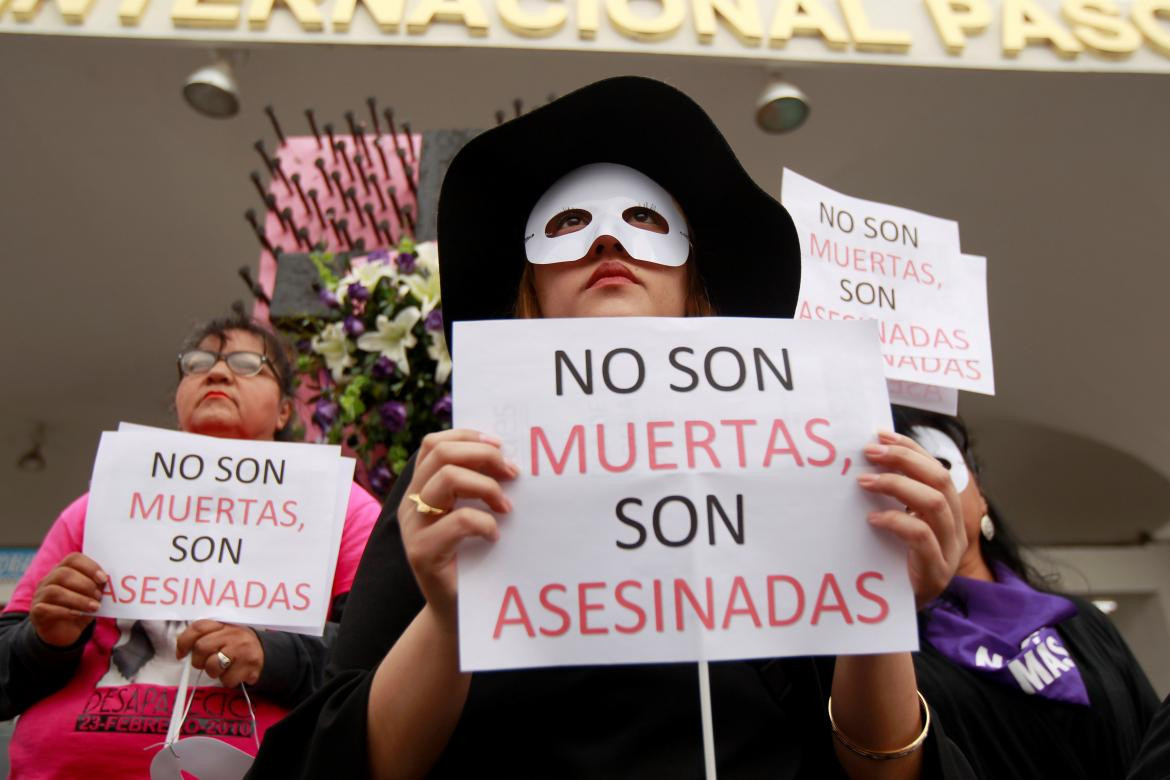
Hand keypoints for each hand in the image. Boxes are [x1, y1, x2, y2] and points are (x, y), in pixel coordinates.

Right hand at [29, 553, 106, 647]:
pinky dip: (64, 611)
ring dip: (78, 599)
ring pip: (55, 591)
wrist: (63, 632)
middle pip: (63, 573)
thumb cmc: (80, 609)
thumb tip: (109, 581)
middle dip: (85, 584)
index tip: (104, 579)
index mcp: (63, 570)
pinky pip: (45, 608)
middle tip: (99, 596)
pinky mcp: (35, 612)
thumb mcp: (92, 597)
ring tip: (94, 607)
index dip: (90, 567)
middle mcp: (48, 580)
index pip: (73, 559)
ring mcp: (39, 595)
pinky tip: (77, 615)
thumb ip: (98, 587)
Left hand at [175, 620, 264, 687]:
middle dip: (198, 661)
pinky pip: (226, 680)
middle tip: (206, 662)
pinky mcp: (248, 666)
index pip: (199, 627)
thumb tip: (181, 652)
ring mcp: (241, 649)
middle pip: (201, 648)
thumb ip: (203, 637)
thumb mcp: (222, 634)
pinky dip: (228, 680)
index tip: (181, 654)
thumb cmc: (236, 644)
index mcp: (223, 624)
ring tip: (223, 667)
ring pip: (212, 666)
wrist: (265, 652)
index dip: (184, 642)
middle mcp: (233, 633)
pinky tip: (235, 672)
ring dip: (213, 672)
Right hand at [399, 429, 517, 624]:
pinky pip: (459, 521)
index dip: (467, 436)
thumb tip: (509, 459)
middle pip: (440, 453)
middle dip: (483, 455)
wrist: (455, 614)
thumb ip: (477, 489)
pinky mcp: (423, 553)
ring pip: (447, 479)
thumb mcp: (471, 516)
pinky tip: (495, 536)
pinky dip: (484, 523)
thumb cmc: (472, 561)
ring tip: (506, 506)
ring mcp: (413, 528)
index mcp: (421, 490)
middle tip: (513, 472)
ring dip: (486, 486)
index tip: (500, 445)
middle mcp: (411, 504)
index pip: (433, 444)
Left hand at [858, 429, 966, 608]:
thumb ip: (891, 499)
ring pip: (935, 503)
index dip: (911, 449)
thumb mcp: (893, 526)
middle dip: (905, 459)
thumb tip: (866, 460)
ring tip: (864, 481)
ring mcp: (950, 552)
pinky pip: (922, 536)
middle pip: (941, 479)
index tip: (880, 435)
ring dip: (897, 485)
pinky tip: (872, 518)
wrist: (887, 615)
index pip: (937, 469)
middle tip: (869, 452)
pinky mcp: (937, 573)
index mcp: (947, 514)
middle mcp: (955, 529)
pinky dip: (896, 520)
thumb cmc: (887, 565)